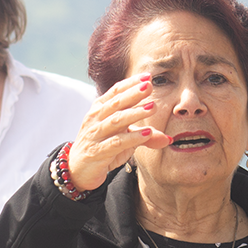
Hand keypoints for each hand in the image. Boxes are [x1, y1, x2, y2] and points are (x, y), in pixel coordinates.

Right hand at [68, 73, 171, 190]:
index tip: (148, 77)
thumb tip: (168, 138)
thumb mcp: (124, 139)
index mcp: (100, 109)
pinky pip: (116, 142)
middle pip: (116, 102)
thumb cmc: (103, 148)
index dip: (131, 83)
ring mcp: (95, 134)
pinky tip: (146, 134)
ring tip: (152, 107)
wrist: (79, 170)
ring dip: (135, 113)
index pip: (116, 91)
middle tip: (149, 86)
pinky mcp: (97, 152)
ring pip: (116, 120)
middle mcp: (95, 118)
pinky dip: (132, 137)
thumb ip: (144, 136)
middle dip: (134, 93)